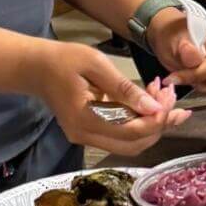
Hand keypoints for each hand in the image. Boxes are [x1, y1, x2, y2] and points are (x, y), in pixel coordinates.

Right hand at [27, 40, 190, 155]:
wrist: (35, 67)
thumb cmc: (63, 60)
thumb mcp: (96, 64)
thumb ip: (125, 88)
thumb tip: (155, 107)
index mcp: (85, 120)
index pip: (131, 132)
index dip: (156, 120)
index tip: (169, 98)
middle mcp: (85, 136)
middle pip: (134, 145)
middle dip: (159, 125)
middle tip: (171, 97)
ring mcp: (87, 137)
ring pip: (131, 144)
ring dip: (152, 124)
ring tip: (164, 97)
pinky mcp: (90, 133)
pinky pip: (121, 136)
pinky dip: (139, 122)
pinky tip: (150, 101)